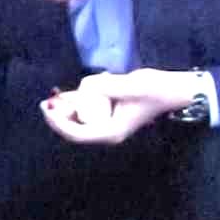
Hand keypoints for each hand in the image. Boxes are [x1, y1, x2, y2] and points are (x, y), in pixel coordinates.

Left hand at [40, 69, 192, 144]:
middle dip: (60, 114)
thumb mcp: (131, 87)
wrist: (171, 90)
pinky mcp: (109, 110)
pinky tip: (73, 91)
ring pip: (80, 116)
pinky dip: (79, 99)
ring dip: (68, 105)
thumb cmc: (155, 91)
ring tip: (57, 94)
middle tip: (48, 99)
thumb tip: (85, 86)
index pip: (77, 133)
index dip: (58, 123)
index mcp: (111, 132)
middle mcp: (107, 130)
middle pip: (74, 126)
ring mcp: (107, 121)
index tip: (47, 109)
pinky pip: (88, 107)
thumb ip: (107, 86)